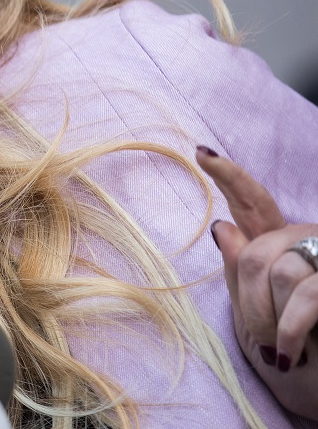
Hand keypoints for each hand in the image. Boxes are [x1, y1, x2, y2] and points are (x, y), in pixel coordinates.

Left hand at [198, 146, 317, 419]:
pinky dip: (289, 331)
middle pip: (254, 252)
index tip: (201, 153)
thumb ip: (242, 271)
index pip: (253, 203)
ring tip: (279, 349)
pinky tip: (287, 354)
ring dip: (269, 321)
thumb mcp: (257, 311)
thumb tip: (222, 227)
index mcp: (283, 243)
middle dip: (249, 301)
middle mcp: (309, 240)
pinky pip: (306, 298)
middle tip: (259, 339)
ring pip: (278, 272)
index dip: (230, 177)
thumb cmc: (294, 346)